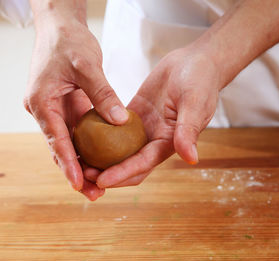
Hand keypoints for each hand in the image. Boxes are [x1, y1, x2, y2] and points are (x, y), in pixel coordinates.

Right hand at [24, 12, 127, 199]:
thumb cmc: (68, 42)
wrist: (60, 27)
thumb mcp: (87, 64)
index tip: (78, 183)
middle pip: (59, 148)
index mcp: (41, 102)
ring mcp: (54, 111)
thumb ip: (102, 93)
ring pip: (67, 144)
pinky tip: (100, 162)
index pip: (55, 138)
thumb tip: (121, 121)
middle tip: (93, 194)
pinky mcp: (66, 108)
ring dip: (81, 165)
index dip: (67, 163)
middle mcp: (44, 110)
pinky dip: (86, 149)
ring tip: (97, 187)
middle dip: (74, 172)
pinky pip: (76, 133)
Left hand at [92, 46, 221, 187]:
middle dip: (107, 174)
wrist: (195, 62)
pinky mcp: (133, 115)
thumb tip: (191, 159)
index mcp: (169, 142)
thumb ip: (189, 130)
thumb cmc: (200, 81)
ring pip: (118, 151)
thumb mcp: (195, 103)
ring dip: (100, 159)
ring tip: (78, 161)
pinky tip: (82, 135)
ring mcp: (142, 129)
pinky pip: (113, 128)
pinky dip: (100, 136)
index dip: (122, 173)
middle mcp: (154, 140)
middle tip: (83, 175)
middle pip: (128, 165)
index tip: (101, 180)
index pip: (143, 164)